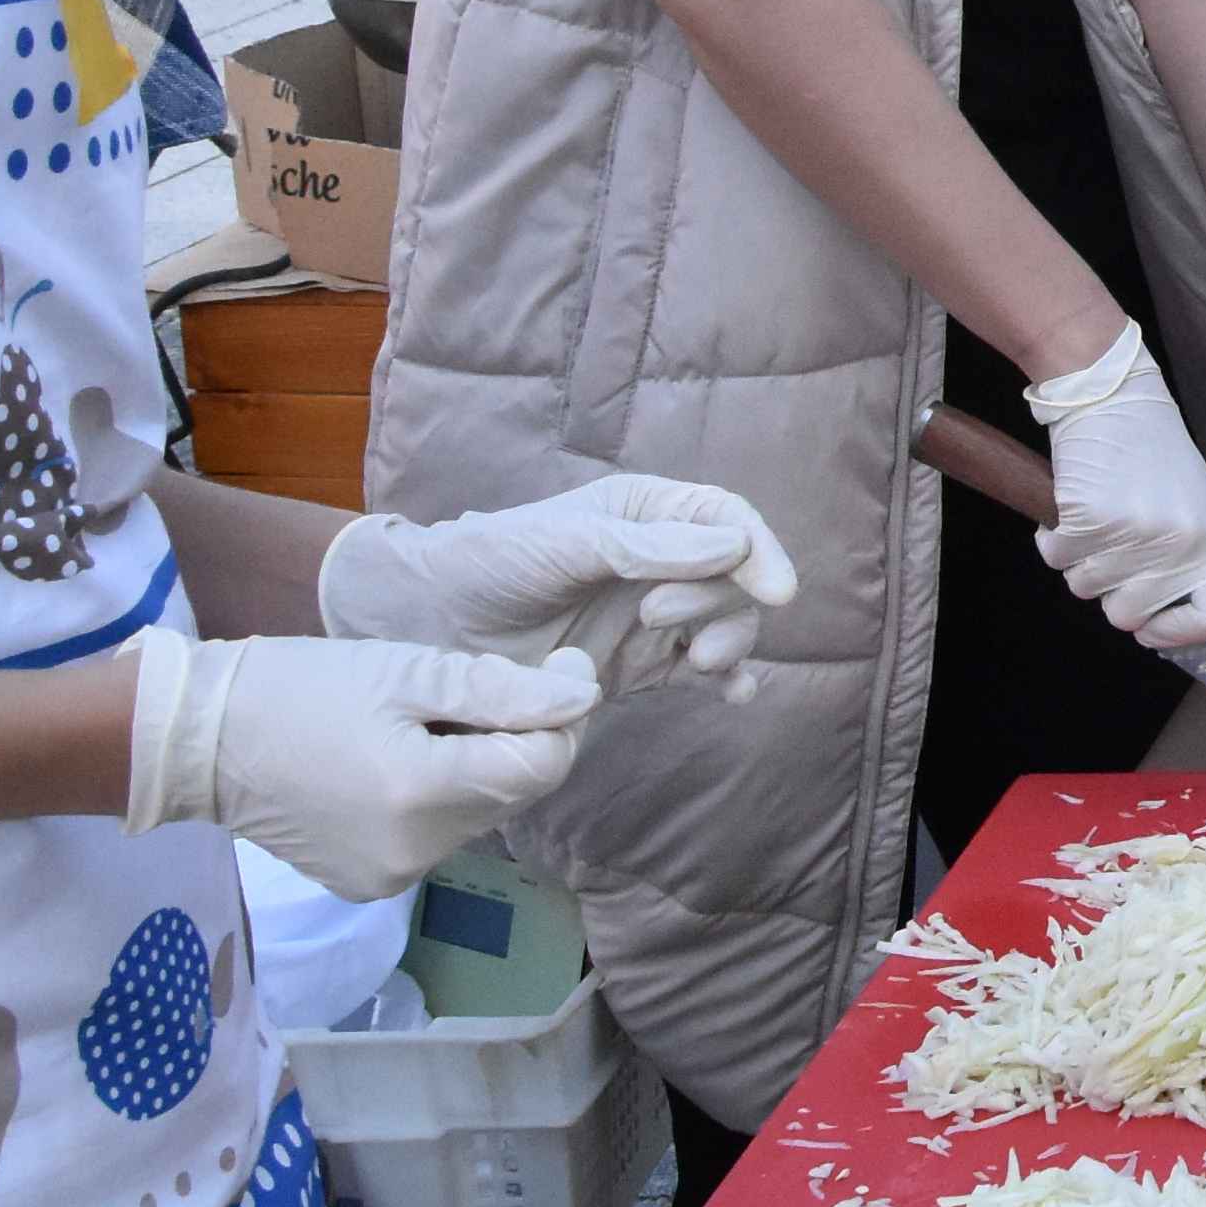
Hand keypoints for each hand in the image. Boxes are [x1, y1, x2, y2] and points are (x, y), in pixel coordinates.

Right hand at [119, 626, 601, 897]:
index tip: (564, 667)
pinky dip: (437, 798)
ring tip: (419, 722)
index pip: (543, 765)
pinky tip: (393, 762)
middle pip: (514, 791)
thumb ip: (501, 691)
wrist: (200, 740)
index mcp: (424, 794)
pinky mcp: (370, 886)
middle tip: (472, 685)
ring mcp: (392, 878)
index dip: (564, 716)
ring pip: (479, 815)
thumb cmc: (300, 689)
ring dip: (475, 767)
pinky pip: (437, 837)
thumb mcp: (406, 672)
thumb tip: (581, 699)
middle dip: (514, 737)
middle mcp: (416, 853)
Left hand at [319, 477, 797, 698]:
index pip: (726, 521)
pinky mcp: (638, 667)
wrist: (429, 627)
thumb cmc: (488, 564)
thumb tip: (735, 546)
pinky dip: (728, 680)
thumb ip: (648, 547)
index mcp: (644, 513)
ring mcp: (651, 617)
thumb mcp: (566, 543)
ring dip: (728, 642)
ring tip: (695, 663)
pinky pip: (701, 672)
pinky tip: (734, 693)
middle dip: (722, 601)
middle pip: (735, 577)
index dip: (760, 552)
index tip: (776, 591)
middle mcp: (657, 561)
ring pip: (726, 624)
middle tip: (661, 621)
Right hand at [1026, 333, 1205, 653]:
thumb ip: (1189, 564)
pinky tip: (1074, 505)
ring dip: (1081, 561)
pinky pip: (1055, 560)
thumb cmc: (1153, 453)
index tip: (1154, 625)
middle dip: (1111, 590)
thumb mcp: (1194, 509)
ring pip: (1085, 590)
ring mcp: (1134, 536)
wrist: (1113, 395)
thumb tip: (1161, 627)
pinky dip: (1053, 539)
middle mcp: (1181, 546)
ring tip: (1099, 514)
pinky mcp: (1088, 521)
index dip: (1181, 633)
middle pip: (1130, 617)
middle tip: (1114, 546)